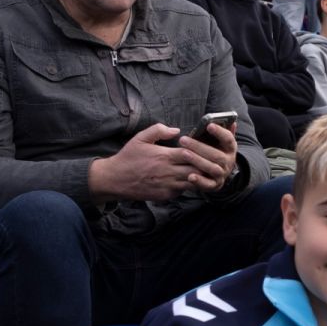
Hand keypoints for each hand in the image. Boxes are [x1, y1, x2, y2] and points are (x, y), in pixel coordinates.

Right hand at [89, 123, 227, 201]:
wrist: (115, 179)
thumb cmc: (128, 157)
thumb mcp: (140, 138)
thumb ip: (159, 130)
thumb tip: (177, 130)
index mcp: (164, 156)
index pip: (191, 154)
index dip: (200, 151)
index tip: (205, 148)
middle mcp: (168, 172)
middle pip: (196, 169)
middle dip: (204, 166)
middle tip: (211, 161)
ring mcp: (168, 186)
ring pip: (193, 183)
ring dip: (198, 177)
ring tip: (204, 171)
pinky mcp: (165, 196)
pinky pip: (183, 191)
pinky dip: (188, 186)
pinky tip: (189, 179)